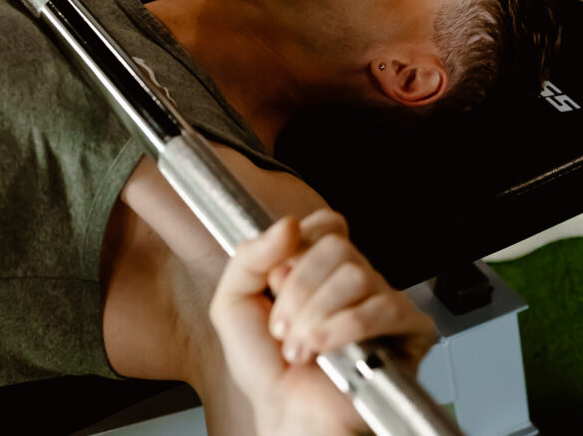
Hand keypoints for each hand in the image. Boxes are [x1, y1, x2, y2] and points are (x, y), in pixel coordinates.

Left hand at [209, 210, 436, 435]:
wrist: (286, 418)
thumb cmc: (266, 368)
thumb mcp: (234, 302)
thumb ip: (250, 256)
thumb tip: (288, 224)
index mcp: (318, 266)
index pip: (325, 224)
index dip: (298, 248)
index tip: (276, 280)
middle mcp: (352, 279)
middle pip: (337, 246)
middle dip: (298, 289)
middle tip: (282, 326)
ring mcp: (382, 302)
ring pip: (356, 275)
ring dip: (316, 315)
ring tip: (300, 348)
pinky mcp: (408, 331)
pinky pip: (384, 307)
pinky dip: (345, 327)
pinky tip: (324, 348)